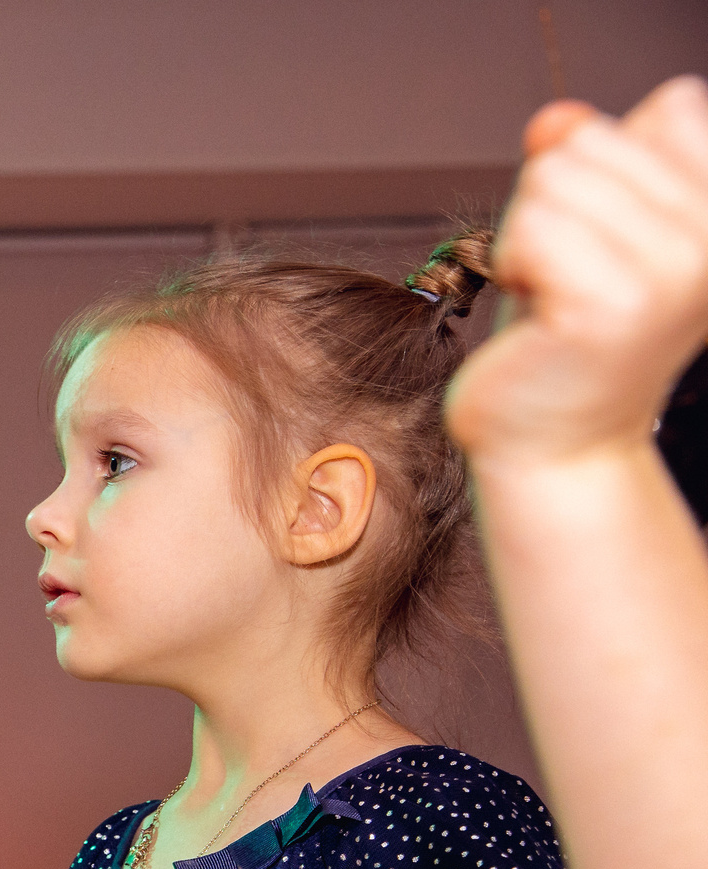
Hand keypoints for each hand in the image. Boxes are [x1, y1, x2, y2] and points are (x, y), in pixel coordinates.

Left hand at [449, 76, 707, 468]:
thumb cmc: (567, 329)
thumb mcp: (586, 221)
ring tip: (555, 295)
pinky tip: (540, 316)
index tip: (609, 236)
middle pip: (591, 141)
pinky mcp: (617, 306)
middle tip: (569, 275)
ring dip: (526, 237)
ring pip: (553, 177)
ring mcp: (677, 269)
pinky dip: (513, 264)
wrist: (559, 441)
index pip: (674, 105)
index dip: (608, 164)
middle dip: (551, 203)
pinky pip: (531, 228)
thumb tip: (556, 119)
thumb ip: (587, 156)